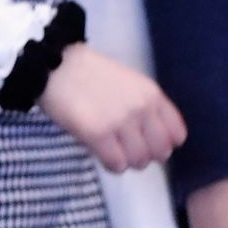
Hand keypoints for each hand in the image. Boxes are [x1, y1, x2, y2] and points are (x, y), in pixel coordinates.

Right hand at [39, 44, 185, 171]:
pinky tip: (100, 151)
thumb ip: (147, 109)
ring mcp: (120, 121)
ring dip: (126, 160)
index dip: (163, 143)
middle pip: (160, 153)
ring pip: (139, 162)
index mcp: (151, 94)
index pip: (177, 135)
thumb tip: (157, 143)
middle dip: (145, 154)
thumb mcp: (129, 84)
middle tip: (126, 147)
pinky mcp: (98, 133)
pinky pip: (117, 165)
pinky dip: (110, 164)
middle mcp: (141, 108)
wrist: (50, 62)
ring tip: (111, 147)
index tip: (147, 141)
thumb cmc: (89, 75)